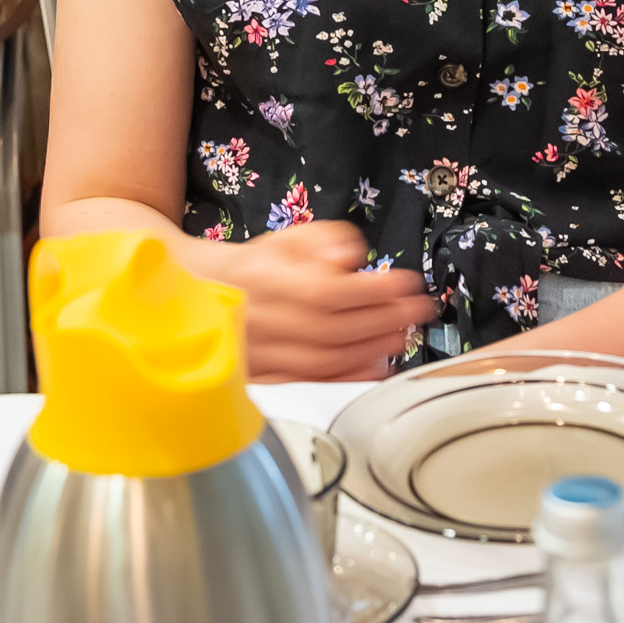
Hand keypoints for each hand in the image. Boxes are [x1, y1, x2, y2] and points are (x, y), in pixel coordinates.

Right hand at [190, 222, 438, 380]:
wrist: (206, 298)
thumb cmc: (254, 269)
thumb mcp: (289, 238)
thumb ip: (325, 240)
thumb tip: (351, 257)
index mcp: (266, 281)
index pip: (328, 291)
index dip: (372, 290)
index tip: (406, 283)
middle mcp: (262, 322)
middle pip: (333, 328)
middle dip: (384, 318)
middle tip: (417, 310)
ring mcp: (262, 355)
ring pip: (324, 360)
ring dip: (373, 348)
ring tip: (404, 334)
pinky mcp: (266, 380)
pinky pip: (311, 384)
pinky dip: (348, 378)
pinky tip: (377, 368)